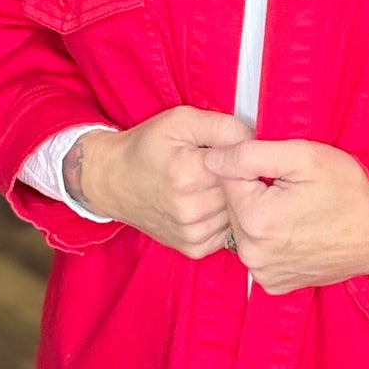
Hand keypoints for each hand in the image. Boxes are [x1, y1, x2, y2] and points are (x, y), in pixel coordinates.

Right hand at [76, 108, 250, 257]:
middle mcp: (189, 209)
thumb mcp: (181, 121)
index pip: (240, 164)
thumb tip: (256, 139)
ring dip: (231, 199)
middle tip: (215, 167)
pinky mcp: (193, 248)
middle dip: (236, 178)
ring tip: (208, 184)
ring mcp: (191, 233)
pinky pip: (228, 231)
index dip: (238, 155)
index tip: (228, 150)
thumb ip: (222, 126)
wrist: (112, 181)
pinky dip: (223, 217)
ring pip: (238, 213)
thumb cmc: (147, 147)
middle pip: (241, 191)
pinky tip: (206, 203)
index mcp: (187, 173)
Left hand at [202, 139, 368, 294]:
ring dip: (262, 214)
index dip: (252, 165)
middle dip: (256, 191)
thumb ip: (250, 154)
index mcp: (255, 219)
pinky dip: (271, 238)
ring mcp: (263, 272)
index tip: (282, 170)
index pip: (226, 176)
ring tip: (298, 210)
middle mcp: (252, 253)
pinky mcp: (274, 283)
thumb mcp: (304, 157)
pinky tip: (297, 231)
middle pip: (233, 205)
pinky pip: (258, 251)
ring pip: (243, 228)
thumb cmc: (350, 191)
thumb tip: (212, 158)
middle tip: (294, 189)